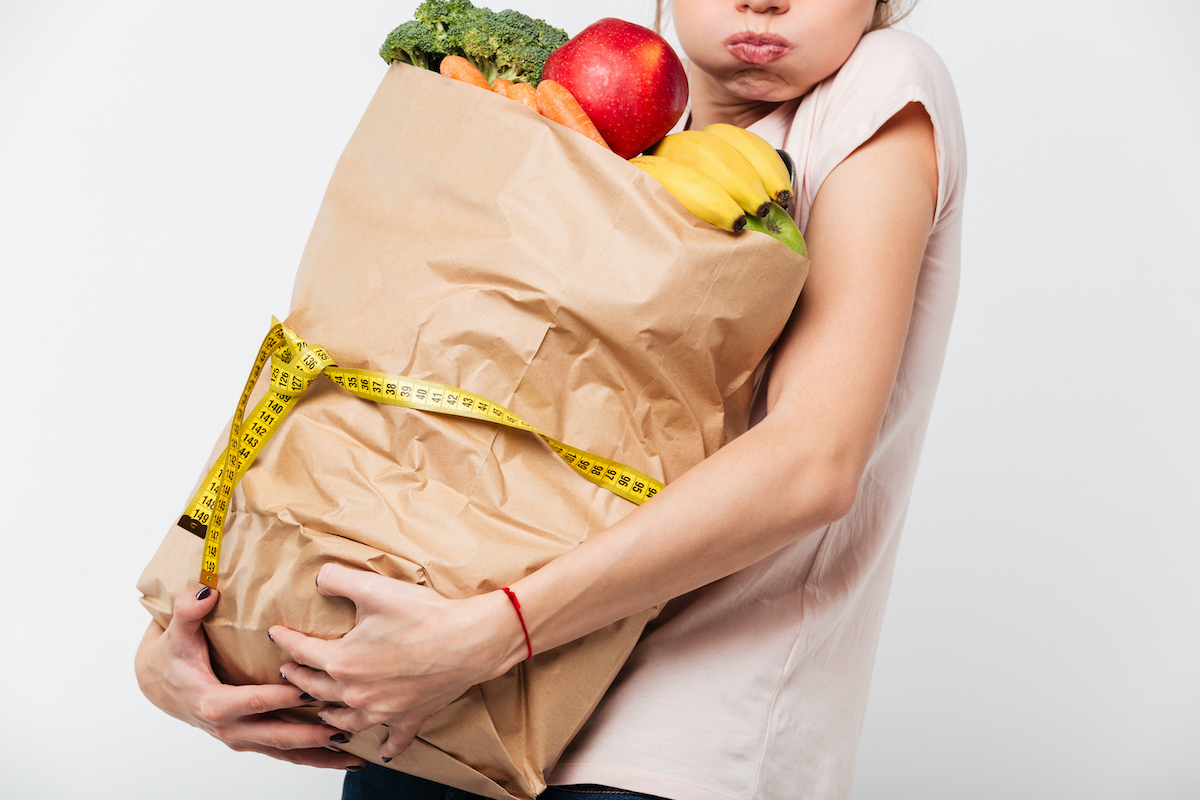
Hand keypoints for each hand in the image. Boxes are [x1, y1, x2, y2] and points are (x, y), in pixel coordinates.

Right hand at [135, 585, 363, 769]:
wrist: (158, 685)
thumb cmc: (171, 657)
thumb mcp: (175, 634)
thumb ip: (187, 612)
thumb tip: (203, 594)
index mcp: (213, 703)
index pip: (254, 701)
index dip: (281, 699)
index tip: (312, 692)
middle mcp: (229, 728)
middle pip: (276, 736)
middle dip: (312, 735)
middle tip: (345, 726)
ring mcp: (241, 738)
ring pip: (284, 752)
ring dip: (318, 755)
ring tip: (353, 757)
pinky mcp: (250, 740)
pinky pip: (284, 753)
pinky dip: (311, 758)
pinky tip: (340, 757)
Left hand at [269, 564, 525, 759]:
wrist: (470, 641)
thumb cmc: (425, 616)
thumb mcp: (374, 588)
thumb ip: (337, 579)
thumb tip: (318, 580)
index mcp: (342, 661)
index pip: (301, 651)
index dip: (285, 639)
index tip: (275, 633)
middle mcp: (356, 693)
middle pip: (315, 687)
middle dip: (297, 677)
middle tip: (288, 670)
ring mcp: (382, 710)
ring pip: (343, 719)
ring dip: (327, 714)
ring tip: (320, 708)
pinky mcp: (408, 717)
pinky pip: (393, 740)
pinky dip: (385, 746)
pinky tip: (381, 751)